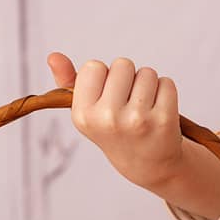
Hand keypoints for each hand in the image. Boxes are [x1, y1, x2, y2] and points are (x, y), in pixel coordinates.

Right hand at [47, 52, 186, 189]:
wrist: (148, 163)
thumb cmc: (114, 129)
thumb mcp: (86, 111)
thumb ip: (68, 82)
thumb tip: (52, 56)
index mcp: (83, 115)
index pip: (93, 66)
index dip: (103, 77)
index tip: (107, 97)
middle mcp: (108, 118)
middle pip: (122, 64)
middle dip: (127, 78)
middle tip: (128, 103)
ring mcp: (137, 120)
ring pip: (146, 72)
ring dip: (148, 84)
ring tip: (144, 108)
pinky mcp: (164, 120)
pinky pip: (167, 82)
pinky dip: (165, 92)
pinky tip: (160, 112)